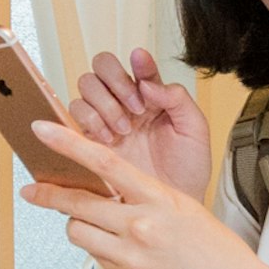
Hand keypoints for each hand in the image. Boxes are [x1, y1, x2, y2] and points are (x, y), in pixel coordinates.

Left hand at [23, 119, 268, 268]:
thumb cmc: (213, 247)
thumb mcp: (181, 208)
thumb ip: (144, 198)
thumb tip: (107, 193)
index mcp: (157, 198)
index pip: (103, 161)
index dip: (67, 143)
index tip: (42, 130)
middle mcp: (140, 226)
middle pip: (78, 203)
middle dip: (49, 195)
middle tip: (31, 190)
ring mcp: (131, 257)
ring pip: (79, 233)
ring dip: (79, 226)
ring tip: (95, 225)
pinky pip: (98, 258)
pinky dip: (102, 251)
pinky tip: (124, 252)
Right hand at [68, 47, 214, 204]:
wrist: (174, 207)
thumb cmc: (187, 170)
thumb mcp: (195, 130)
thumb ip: (177, 98)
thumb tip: (149, 81)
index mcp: (153, 96)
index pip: (138, 65)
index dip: (138, 62)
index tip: (142, 65)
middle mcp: (127, 105)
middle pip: (103, 68)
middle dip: (115, 82)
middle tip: (134, 108)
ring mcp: (107, 121)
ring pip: (86, 87)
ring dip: (103, 104)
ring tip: (122, 130)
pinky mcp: (91, 141)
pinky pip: (74, 116)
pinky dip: (87, 121)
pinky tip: (107, 138)